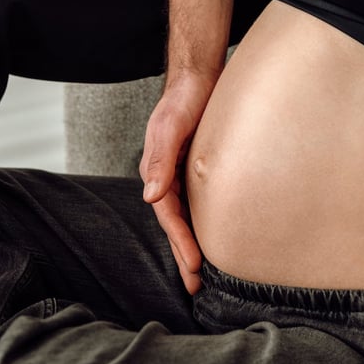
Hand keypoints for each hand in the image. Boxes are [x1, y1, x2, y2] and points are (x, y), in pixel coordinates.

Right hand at [140, 71, 215, 293]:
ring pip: (186, 216)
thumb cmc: (184, 98)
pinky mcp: (196, 167)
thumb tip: (151, 196)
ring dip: (192, 243)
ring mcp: (181, 173)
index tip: (195, 266)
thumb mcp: (171, 125)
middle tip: (195, 287)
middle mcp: (166, 176)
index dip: (181, 241)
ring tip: (203, 273)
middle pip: (175, 222)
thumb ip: (161, 158)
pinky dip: (202, 222)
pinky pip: (197, 202)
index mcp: (156, 171)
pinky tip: (212, 235)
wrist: (198, 76)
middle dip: (184, 254)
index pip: (168, 215)